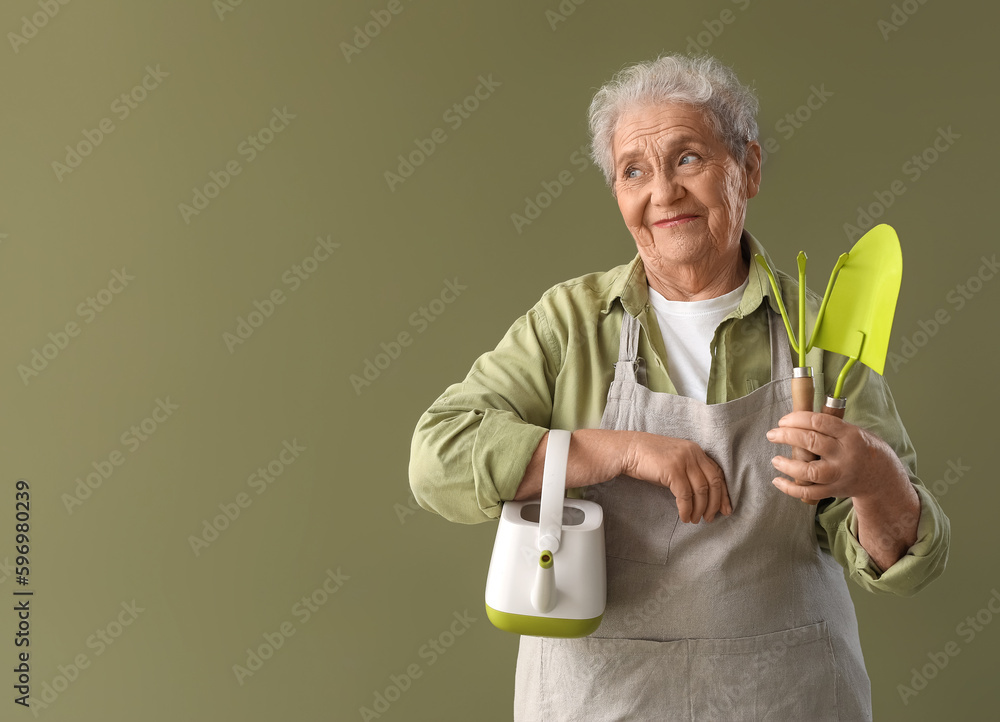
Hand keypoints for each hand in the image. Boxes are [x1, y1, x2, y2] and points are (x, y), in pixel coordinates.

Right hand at [622, 431, 730, 522]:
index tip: (725, 508)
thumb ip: (690, 473)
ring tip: (694, 519)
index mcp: (696, 451)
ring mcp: (684, 460)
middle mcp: (693, 453)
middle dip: (714, 504)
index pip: (717, 473)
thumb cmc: (649, 459)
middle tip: (710, 518)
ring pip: (701, 491)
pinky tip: (684, 516)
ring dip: (699, 509)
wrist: (628, 450)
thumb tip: (703, 497)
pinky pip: (685, 495)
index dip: (723, 493)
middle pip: (714, 483)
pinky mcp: (673, 470)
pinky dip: (686, 509)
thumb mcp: (675, 462)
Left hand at [765, 411, 907, 502]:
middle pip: (811, 442)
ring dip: (788, 465)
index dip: (797, 419)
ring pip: (809, 471)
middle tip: (772, 434)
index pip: (820, 422)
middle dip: (787, 436)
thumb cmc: (860, 448)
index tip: (783, 421)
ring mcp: (839, 474)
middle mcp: (844, 454)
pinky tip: (777, 481)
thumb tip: (796, 416)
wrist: (882, 477)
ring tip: (775, 460)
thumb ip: (829, 425)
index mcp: (849, 434)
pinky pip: (809, 492)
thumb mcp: (853, 431)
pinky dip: (790, 488)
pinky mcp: (833, 490)